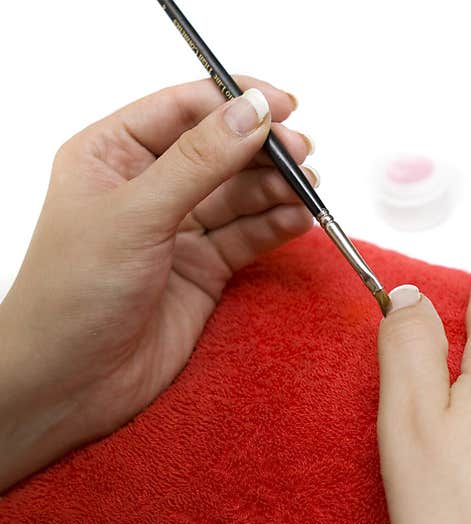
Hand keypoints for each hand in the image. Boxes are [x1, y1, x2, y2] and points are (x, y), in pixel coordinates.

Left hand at [0, 77, 315, 489]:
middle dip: (264, 151)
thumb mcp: (137, 213)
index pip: (183, 108)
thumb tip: (252, 112)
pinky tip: (298, 221)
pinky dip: (276, 227)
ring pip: (242, 194)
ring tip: (307, 192)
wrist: (70, 383)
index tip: (282, 106)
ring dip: (278, 190)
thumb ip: (200, 161)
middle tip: (302, 156)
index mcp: (112, 155)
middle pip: (222, 151)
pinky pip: (249, 236)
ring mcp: (179, 228)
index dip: (234, 102)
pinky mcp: (205, 268)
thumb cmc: (73, 294)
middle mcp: (149, 186)